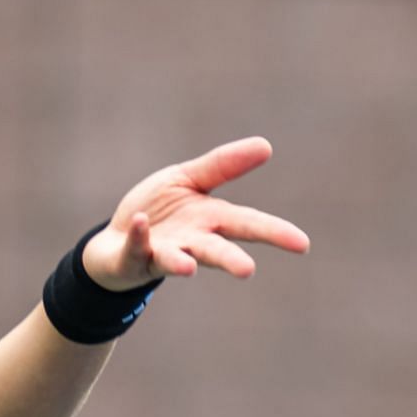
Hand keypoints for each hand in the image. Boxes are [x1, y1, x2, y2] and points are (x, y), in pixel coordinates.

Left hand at [81, 137, 309, 291]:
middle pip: (216, 250)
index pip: (248, 225)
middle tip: (248, 271)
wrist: (113, 241)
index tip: (302, 244)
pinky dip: (138, 236)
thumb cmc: (158, 212)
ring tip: (187, 267)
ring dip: (181, 263)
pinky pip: (136, 247)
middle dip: (230, 260)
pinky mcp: (133, 258)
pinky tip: (141, 223)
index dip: (274, 233)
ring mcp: (162, 253)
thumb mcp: (188, 180)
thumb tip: (266, 145)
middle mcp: (191, 241)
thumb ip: (223, 166)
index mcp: (210, 220)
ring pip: (175, 260)